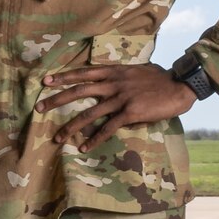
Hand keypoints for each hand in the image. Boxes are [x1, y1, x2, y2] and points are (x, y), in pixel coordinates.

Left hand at [37, 61, 194, 150]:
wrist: (180, 84)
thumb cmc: (160, 78)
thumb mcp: (136, 71)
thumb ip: (121, 76)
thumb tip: (112, 80)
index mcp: (114, 72)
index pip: (83, 73)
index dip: (63, 77)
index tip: (46, 81)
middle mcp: (113, 83)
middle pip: (78, 91)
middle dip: (56, 100)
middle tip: (39, 108)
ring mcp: (121, 98)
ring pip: (89, 113)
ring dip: (71, 127)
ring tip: (57, 138)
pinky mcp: (130, 112)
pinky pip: (108, 128)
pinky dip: (95, 138)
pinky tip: (84, 147)